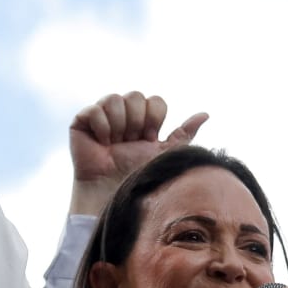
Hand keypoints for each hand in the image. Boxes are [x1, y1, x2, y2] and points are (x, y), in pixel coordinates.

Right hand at [68, 92, 207, 215]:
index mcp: (144, 119)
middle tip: (133, 141)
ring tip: (117, 143)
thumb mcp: (166, 153)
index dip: (154, 118)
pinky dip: (102, 127)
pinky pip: (94, 109)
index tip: (150, 139)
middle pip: (136, 96)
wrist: (114, 191)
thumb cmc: (141, 176)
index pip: (155, 100)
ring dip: (120, 124)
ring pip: (115, 99)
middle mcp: (123, 114)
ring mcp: (102, 117)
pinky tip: (103, 143)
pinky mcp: (82, 123)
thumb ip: (184, 133)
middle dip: (138, 121)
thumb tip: (206, 114)